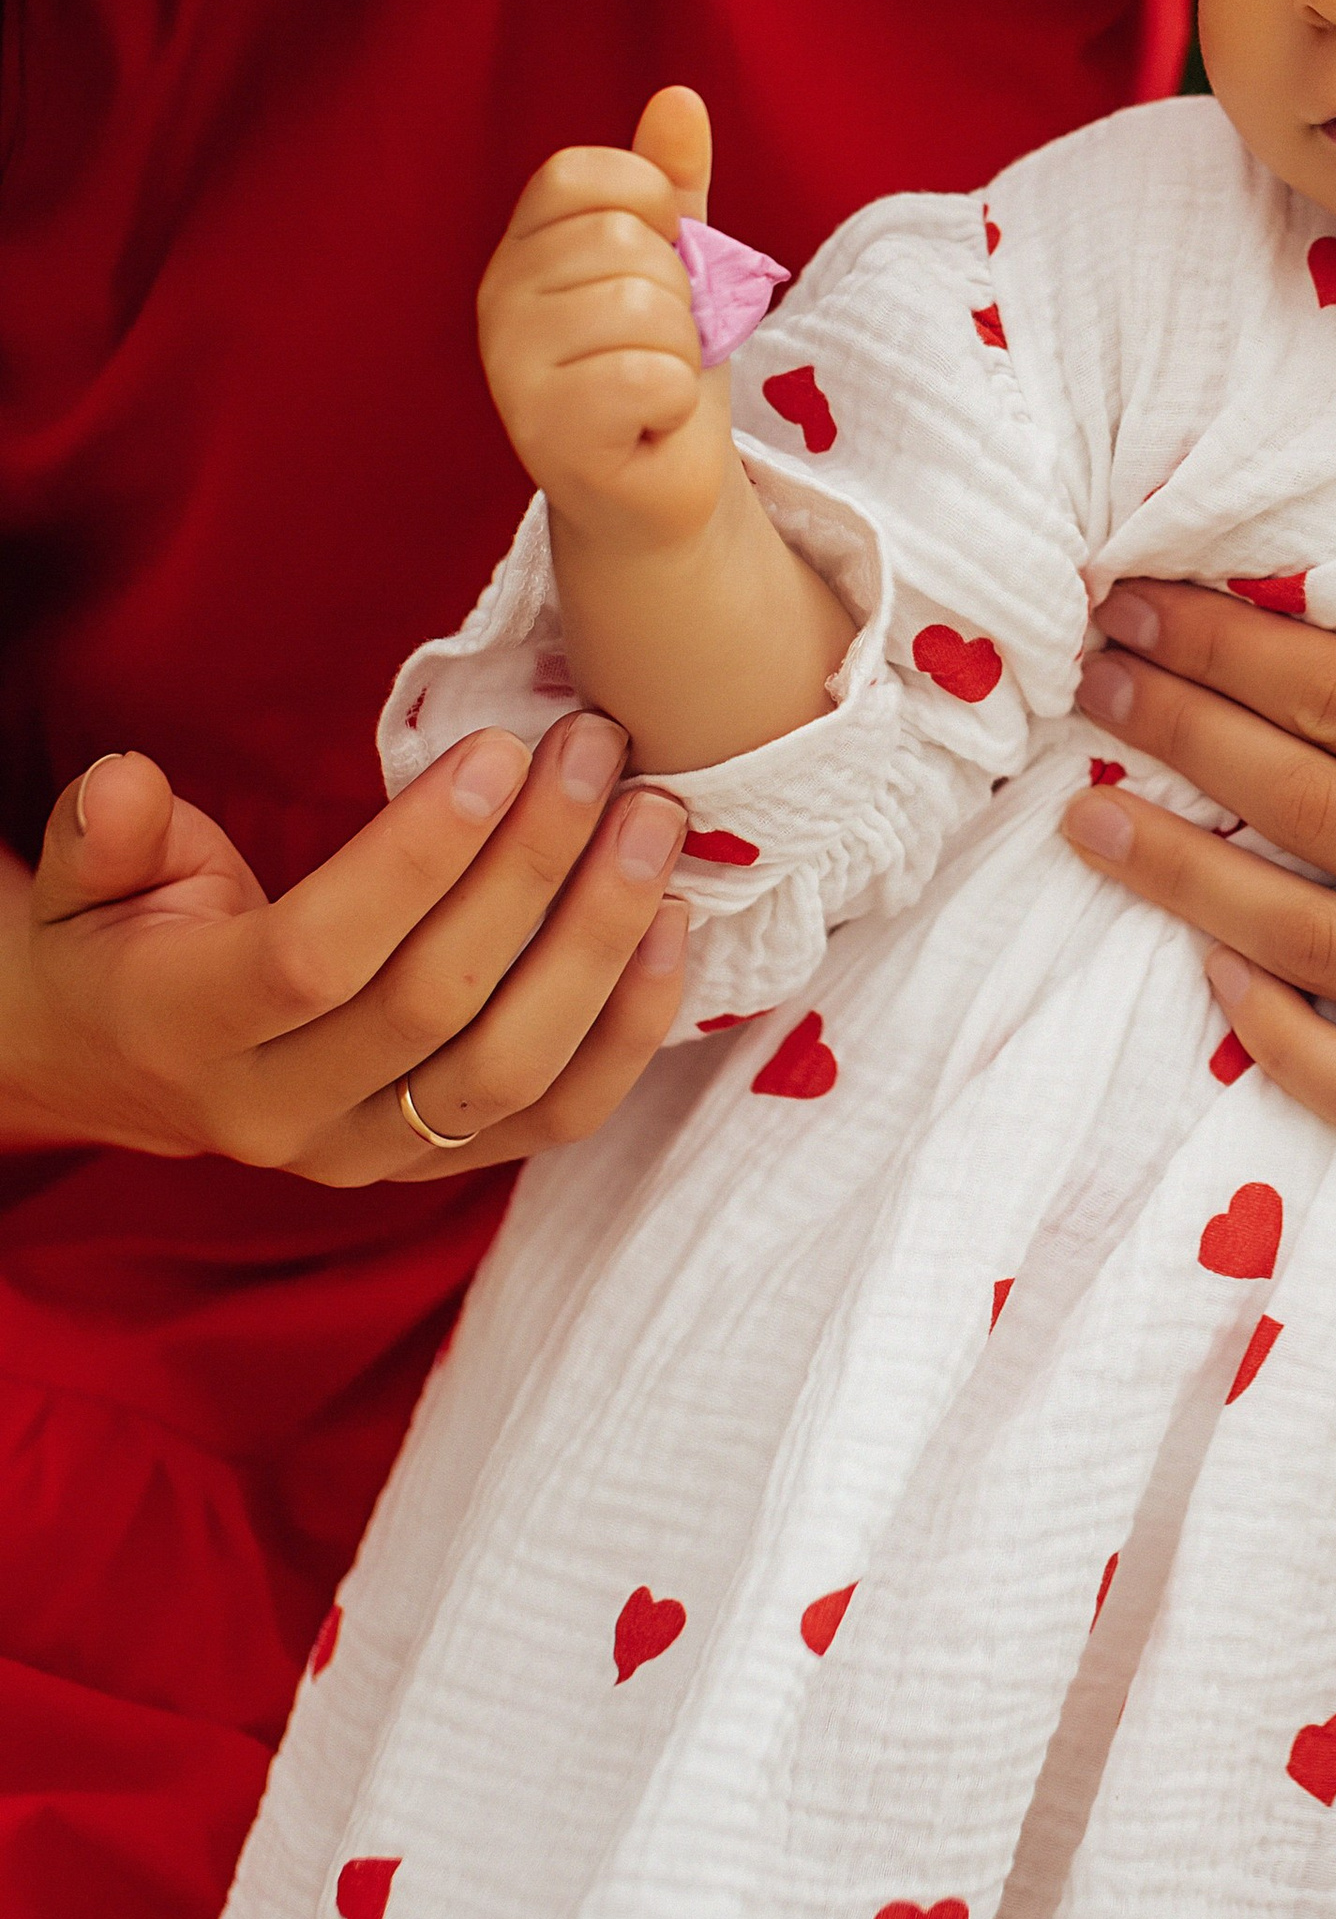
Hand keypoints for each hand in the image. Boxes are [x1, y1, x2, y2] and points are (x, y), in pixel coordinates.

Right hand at [0, 717, 689, 1181]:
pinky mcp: (436, 1166)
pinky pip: (555, 1119)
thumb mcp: (82, 873)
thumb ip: (104, 830)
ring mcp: (365, 1154)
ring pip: (508, 1071)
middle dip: (530, 869)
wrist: (121, 1059)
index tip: (498, 752)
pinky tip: (670, 927)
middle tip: (597, 753)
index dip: (417, 859)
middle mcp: (278, 1115)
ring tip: (653, 826)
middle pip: (433, 1005)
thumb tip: (127, 785)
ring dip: (598, 945)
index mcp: (184, 1030)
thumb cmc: (118, 931)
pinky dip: (627, 1031)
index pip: (315, 957)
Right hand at [479, 85, 731, 552]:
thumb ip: (672, 183)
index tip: (659, 262)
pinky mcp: (544, 436)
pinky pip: (650, 377)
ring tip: (652, 388)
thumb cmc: (660, 366)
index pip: (580, 174)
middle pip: (622, 242)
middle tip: (655, 346)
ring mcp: (511, 371)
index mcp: (521, 248)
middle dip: (676, 295)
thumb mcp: (677, 262)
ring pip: (643, 309)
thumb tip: (677, 98)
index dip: (650, 208)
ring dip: (680, 352)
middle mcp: (497, 301)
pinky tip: (647, 426)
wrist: (661, 489)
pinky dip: (675, 402)